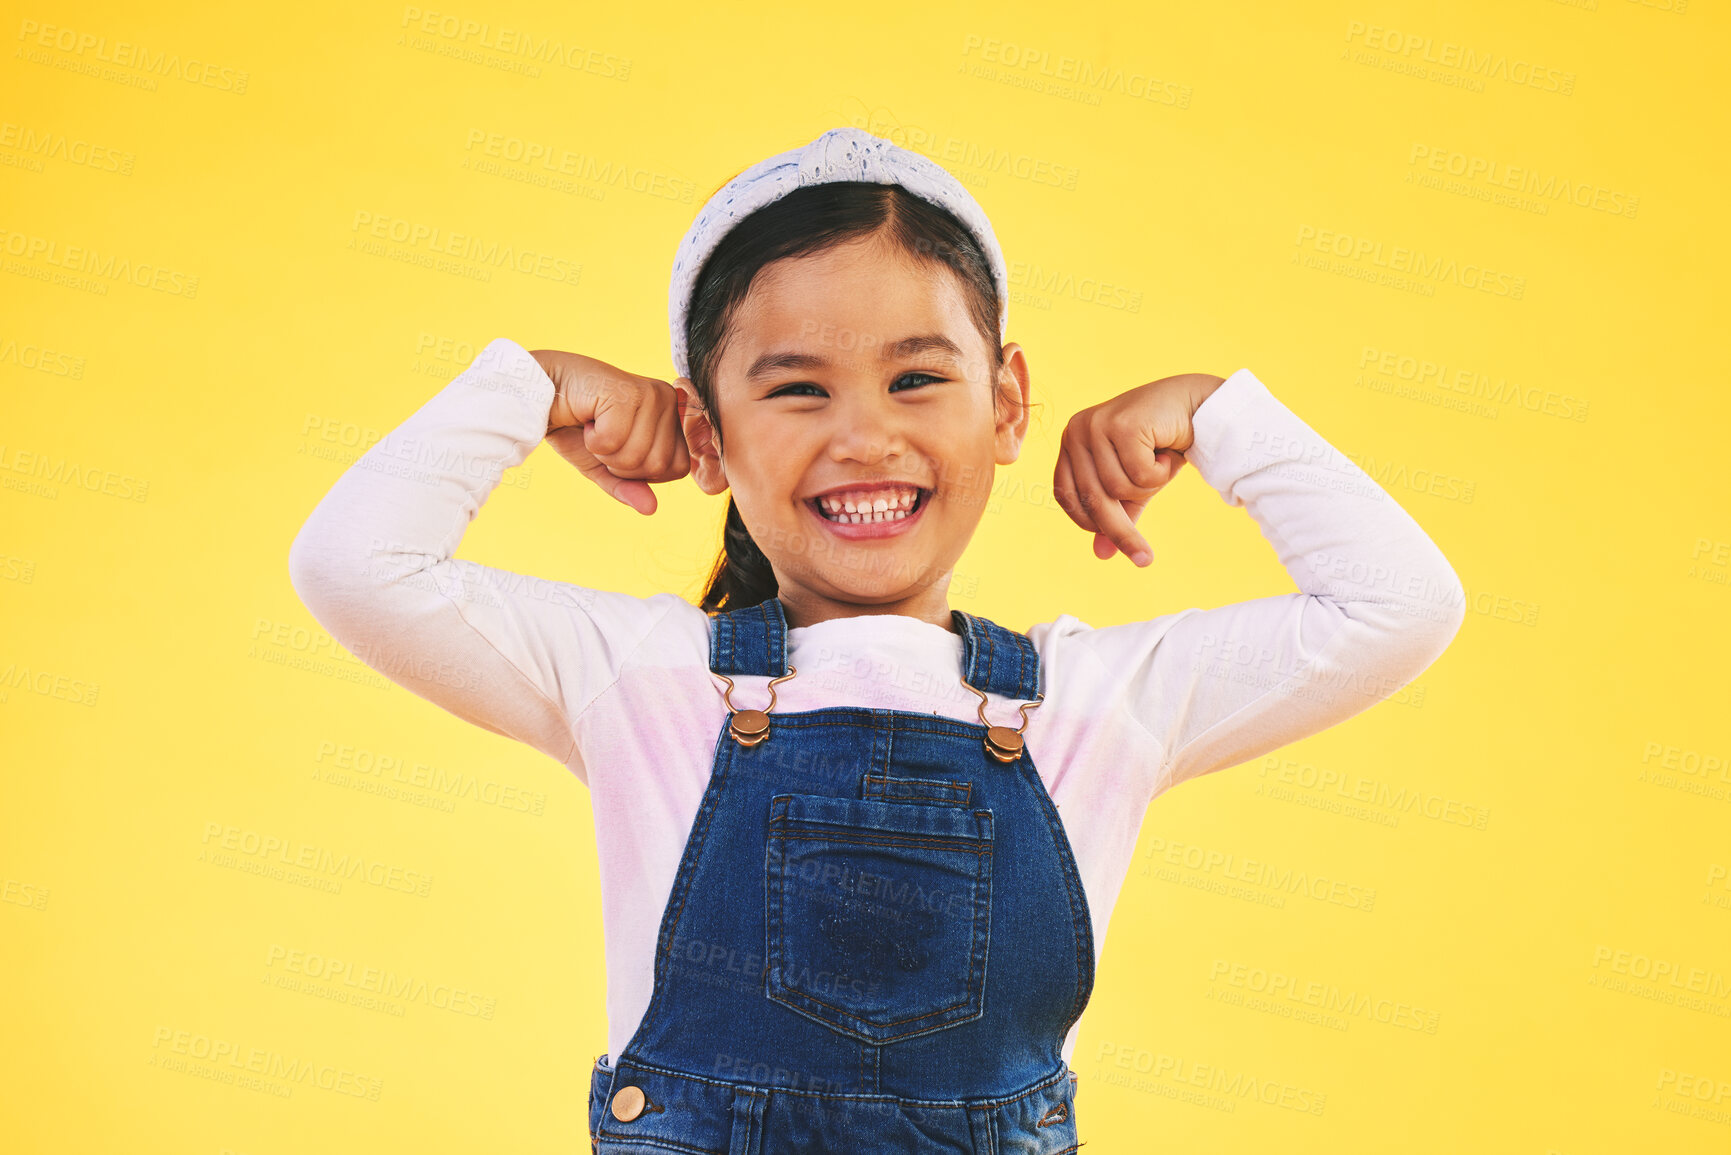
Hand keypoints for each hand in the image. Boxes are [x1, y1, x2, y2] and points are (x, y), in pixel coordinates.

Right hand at [530, 349, 690, 514]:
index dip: (642, 472)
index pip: (678, 468)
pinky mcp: (627, 392)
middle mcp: (668, 401)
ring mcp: (651, 394)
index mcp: (672, 417)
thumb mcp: (604, 466)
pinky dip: (593, 440)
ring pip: (637, 456)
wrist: (543, 391)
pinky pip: (614, 442)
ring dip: (605, 452)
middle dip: (620, 464)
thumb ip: (629, 487)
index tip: (618, 446)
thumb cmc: (575, 426)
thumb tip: (651, 509)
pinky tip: (587, 417)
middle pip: (658, 466)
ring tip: (594, 426)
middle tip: (602, 435)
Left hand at [1053, 373, 1223, 565]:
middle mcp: (1076, 431)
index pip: (1067, 496)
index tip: (1114, 549)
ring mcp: (1097, 425)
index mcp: (1071, 443)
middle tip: (1145, 558)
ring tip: (1161, 464)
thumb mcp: (1134, 485)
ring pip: (1118, 488)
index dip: (1090, 524)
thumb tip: (1101, 555)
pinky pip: (1139, 474)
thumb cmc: (1160, 446)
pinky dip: (1161, 472)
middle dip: (1121, 531)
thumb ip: (1117, 515)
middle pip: (1092, 498)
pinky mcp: (1123, 424)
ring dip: (1149, 486)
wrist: (1197, 406)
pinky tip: (1168, 452)